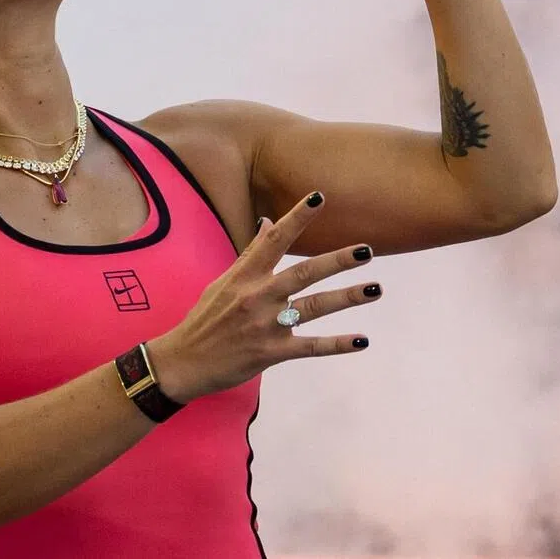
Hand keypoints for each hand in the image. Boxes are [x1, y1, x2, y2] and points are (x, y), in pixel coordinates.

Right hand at [148, 193, 379, 403]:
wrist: (184, 361)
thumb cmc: (205, 318)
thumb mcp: (223, 281)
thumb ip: (250, 254)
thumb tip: (268, 222)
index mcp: (244, 275)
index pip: (274, 239)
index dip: (297, 218)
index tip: (318, 199)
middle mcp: (257, 296)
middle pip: (304, 273)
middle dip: (337, 260)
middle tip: (366, 250)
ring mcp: (266, 325)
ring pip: (314, 307)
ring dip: (347, 297)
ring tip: (375, 288)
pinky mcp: (272, 353)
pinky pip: (311, 347)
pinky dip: (337, 344)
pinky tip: (361, 339)